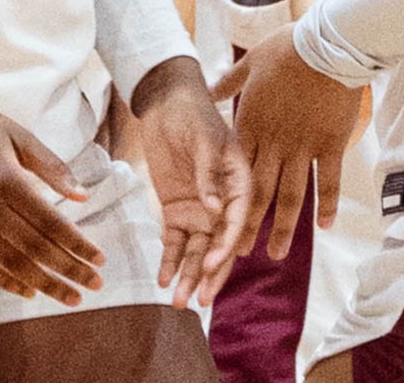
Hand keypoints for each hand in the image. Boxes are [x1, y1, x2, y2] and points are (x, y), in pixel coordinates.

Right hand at [0, 70, 104, 305]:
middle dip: (67, 269)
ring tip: (69, 297)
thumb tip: (83, 197)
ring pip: (9, 262)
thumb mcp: (19, 135)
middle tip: (94, 285)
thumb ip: (51, 166)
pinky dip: (6, 281)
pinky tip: (29, 291)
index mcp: (5, 177)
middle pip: (33, 247)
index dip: (76, 243)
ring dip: (43, 283)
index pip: (49, 221)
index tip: (99, 259)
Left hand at [127, 58, 248, 308]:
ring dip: (190, 275)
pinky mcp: (177, 210)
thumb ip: (209, 172)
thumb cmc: (191, 113)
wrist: (164, 102)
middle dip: (211, 273)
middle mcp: (223, 202)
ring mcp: (200, 209)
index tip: (212, 263)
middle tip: (201, 300)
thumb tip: (213, 208)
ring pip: (197, 250)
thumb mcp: (203, 138)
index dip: (226, 243)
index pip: (237, 219)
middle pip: (219, 243)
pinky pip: (175, 241)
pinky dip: (170, 261)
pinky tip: (164, 280)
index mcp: (239, 182)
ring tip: (179, 302)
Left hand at [213, 28, 362, 261]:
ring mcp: (302, 147)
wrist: (326, 44)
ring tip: (276, 253)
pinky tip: (324, 226)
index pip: (234, 171)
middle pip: (257, 193)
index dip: (226, 198)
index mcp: (251, 124)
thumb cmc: (287, 50)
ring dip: (282, 227)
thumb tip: (210, 88)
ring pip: (289, 196)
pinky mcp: (329, 145)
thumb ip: (228, 82)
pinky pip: (328, 181)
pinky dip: (327, 204)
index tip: (218, 221)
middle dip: (247, 226)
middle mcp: (273, 142)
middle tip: (240, 253)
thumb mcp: (250, 63)